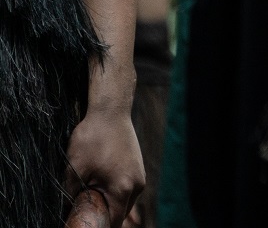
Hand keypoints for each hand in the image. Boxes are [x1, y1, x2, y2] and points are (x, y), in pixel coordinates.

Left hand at [65, 108, 143, 227]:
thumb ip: (72, 195)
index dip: (99, 226)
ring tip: (90, 197)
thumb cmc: (93, 139)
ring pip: (125, 201)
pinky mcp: (137, 167)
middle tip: (85, 213)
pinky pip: (127, 188)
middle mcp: (137, 184)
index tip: (87, 224)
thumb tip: (68, 210)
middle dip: (104, 216)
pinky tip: (99, 183)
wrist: (110, 111)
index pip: (114, 222)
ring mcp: (139, 175)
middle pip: (121, 213)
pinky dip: (115, 192)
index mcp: (124, 189)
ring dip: (110, 203)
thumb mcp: (75, 170)